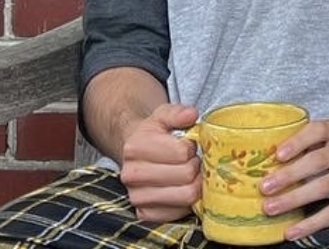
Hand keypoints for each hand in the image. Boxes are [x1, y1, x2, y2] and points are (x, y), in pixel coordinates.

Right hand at [119, 102, 201, 222]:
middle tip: (192, 160)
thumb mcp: (163, 115)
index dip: (192, 147)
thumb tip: (192, 115)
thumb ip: (178, 113)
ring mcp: (137, 197)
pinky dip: (187, 202)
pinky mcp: (144, 215)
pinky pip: (179, 213)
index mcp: (136, 147)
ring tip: (189, 173)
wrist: (134, 154)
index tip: (189, 145)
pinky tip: (182, 188)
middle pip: (186, 175)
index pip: (181, 152)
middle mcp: (132, 174)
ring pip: (186, 196)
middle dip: (196, 165)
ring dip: (194, 183)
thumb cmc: (153, 134)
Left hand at [259, 119, 328, 238]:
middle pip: (318, 162)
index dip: (298, 142)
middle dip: (289, 175)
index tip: (277, 155)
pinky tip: (292, 231)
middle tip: (264, 186)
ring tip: (270, 207)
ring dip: (294, 200)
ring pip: (323, 188)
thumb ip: (311, 141)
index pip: (318, 130)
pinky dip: (311, 224)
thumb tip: (271, 156)